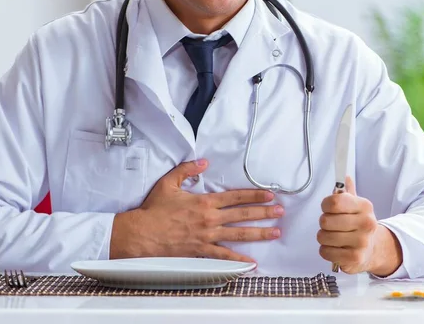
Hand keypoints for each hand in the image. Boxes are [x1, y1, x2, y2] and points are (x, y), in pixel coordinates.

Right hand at [110, 159, 283, 262]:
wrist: (143, 234)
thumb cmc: (155, 209)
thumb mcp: (169, 182)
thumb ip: (188, 169)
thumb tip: (205, 162)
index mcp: (204, 201)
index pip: (235, 197)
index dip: (254, 195)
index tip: (269, 195)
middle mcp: (210, 219)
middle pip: (242, 215)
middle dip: (264, 213)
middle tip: (280, 212)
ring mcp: (208, 236)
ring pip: (239, 234)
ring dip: (259, 233)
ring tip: (275, 232)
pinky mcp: (202, 251)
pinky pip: (224, 256)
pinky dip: (239, 260)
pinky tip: (252, 262)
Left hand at [317, 176, 401, 274]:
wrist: (374, 249)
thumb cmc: (359, 225)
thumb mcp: (356, 205)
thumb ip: (347, 191)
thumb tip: (344, 176)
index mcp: (365, 206)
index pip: (334, 202)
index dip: (325, 205)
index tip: (327, 208)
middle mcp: (366, 223)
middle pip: (325, 220)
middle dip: (324, 223)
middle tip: (331, 225)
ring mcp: (361, 242)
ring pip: (323, 236)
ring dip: (323, 237)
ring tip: (333, 237)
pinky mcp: (354, 258)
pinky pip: (325, 252)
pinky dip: (326, 250)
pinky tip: (335, 248)